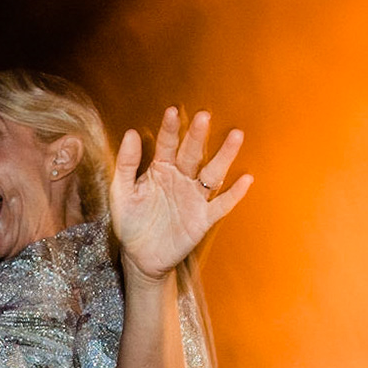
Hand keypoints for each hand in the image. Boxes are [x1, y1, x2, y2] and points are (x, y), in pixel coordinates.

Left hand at [111, 107, 250, 282]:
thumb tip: (132, 132)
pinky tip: (246, 179)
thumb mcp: (121, 192)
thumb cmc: (130, 221)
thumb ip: (126, 164)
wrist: (139, 256)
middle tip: (204, 116)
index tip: (172, 111)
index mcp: (160, 169)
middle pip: (192, 153)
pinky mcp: (203, 218)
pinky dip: (234, 194)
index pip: (166, 144)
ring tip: (235, 135)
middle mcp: (181, 178)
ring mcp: (194, 197)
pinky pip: (221, 205)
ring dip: (224, 155)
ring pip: (212, 173)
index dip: (169, 129)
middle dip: (197, 135)